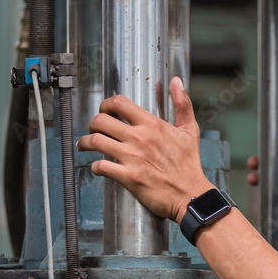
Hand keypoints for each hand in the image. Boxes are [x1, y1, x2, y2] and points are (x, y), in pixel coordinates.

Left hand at [76, 77, 211, 223]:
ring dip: (85, 143)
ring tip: (85, 146)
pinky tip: (98, 167)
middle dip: (92, 125)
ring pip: (95, 141)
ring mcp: (133, 158)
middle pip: (100, 120)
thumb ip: (183, 104)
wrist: (192, 196)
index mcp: (152, 125)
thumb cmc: (190, 166)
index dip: (106, 105)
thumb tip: (176, 82)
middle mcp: (140, 138)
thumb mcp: (190, 131)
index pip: (119, 103)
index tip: (104, 111)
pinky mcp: (128, 177)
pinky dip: (95, 167)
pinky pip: (101, 166)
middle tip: (94, 131)